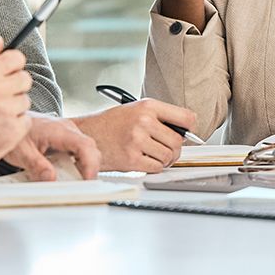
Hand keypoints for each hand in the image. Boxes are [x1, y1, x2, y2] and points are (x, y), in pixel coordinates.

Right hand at [0, 35, 31, 169]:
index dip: (13, 66)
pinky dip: (15, 124)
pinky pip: (25, 120)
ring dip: (14, 107)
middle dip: (15, 87)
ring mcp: (6, 110)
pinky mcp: (14, 129)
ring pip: (25, 100)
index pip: (17, 58)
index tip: (7, 73)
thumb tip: (0, 39)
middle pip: (25, 79)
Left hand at [2, 117, 100, 180]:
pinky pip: (78, 151)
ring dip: (83, 167)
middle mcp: (67, 129)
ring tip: (73, 181)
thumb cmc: (16, 134)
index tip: (88, 180)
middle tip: (82, 186)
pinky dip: (77, 164)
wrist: (9, 121)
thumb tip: (51, 179)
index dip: (90, 164)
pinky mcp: (65, 139)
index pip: (84, 146)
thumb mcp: (21, 153)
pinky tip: (67, 173)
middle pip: (90, 149)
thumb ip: (37, 166)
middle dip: (89, 168)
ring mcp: (67, 133)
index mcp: (58, 130)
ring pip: (86, 150)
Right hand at [69, 99, 197, 171]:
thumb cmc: (110, 123)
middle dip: (175, 149)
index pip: (186, 118)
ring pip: (169, 156)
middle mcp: (143, 121)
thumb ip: (160, 117)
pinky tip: (143, 160)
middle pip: (178, 141)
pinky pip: (156, 167)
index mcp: (148, 106)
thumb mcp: (135, 109)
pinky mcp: (131, 159)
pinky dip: (153, 167)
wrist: (84, 134)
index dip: (189, 129)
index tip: (186, 134)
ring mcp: (137, 141)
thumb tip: (186, 133)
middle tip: (165, 149)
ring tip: (152, 154)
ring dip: (164, 159)